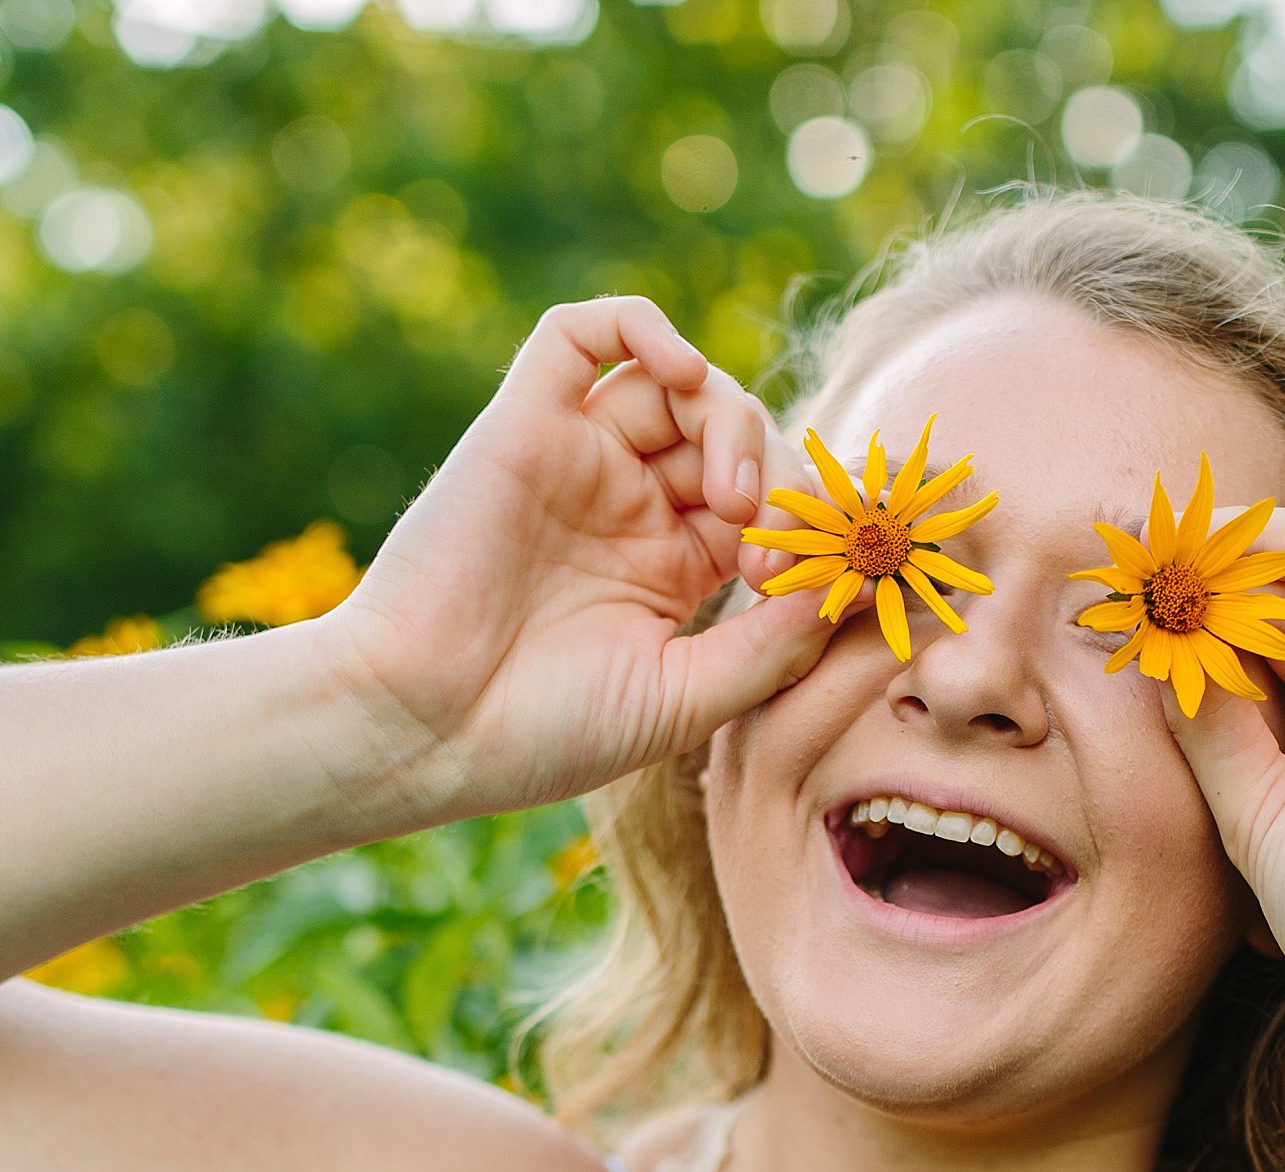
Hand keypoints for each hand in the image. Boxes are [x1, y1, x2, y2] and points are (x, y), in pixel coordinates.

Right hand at [312, 297, 829, 821]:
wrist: (421, 730)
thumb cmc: (544, 733)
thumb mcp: (688, 697)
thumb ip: (776, 643)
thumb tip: (863, 588)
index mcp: (673, 568)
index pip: (771, 506)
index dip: (811, 526)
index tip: (825, 580)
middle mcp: (629, 503)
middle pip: (735, 437)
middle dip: (779, 481)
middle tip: (773, 548)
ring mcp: (578, 459)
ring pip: (678, 383)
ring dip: (731, 420)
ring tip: (734, 500)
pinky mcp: (525, 424)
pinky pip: (583, 333)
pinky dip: (643, 325)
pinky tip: (683, 370)